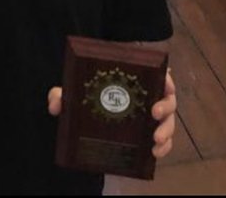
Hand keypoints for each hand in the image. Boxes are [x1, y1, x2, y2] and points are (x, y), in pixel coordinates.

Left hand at [48, 69, 175, 160]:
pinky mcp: (148, 134)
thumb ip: (62, 95)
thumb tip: (55, 103)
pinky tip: (155, 153)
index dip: (164, 77)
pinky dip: (164, 147)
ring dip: (167, 129)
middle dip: (166, 105)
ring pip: (169, 120)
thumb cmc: (86, 97)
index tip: (164, 83)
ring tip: (155, 139)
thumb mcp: (74, 94)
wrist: (88, 121)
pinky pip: (164, 140)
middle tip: (155, 112)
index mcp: (134, 78)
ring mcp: (150, 116)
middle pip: (167, 97)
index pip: (156, 72)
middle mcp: (147, 95)